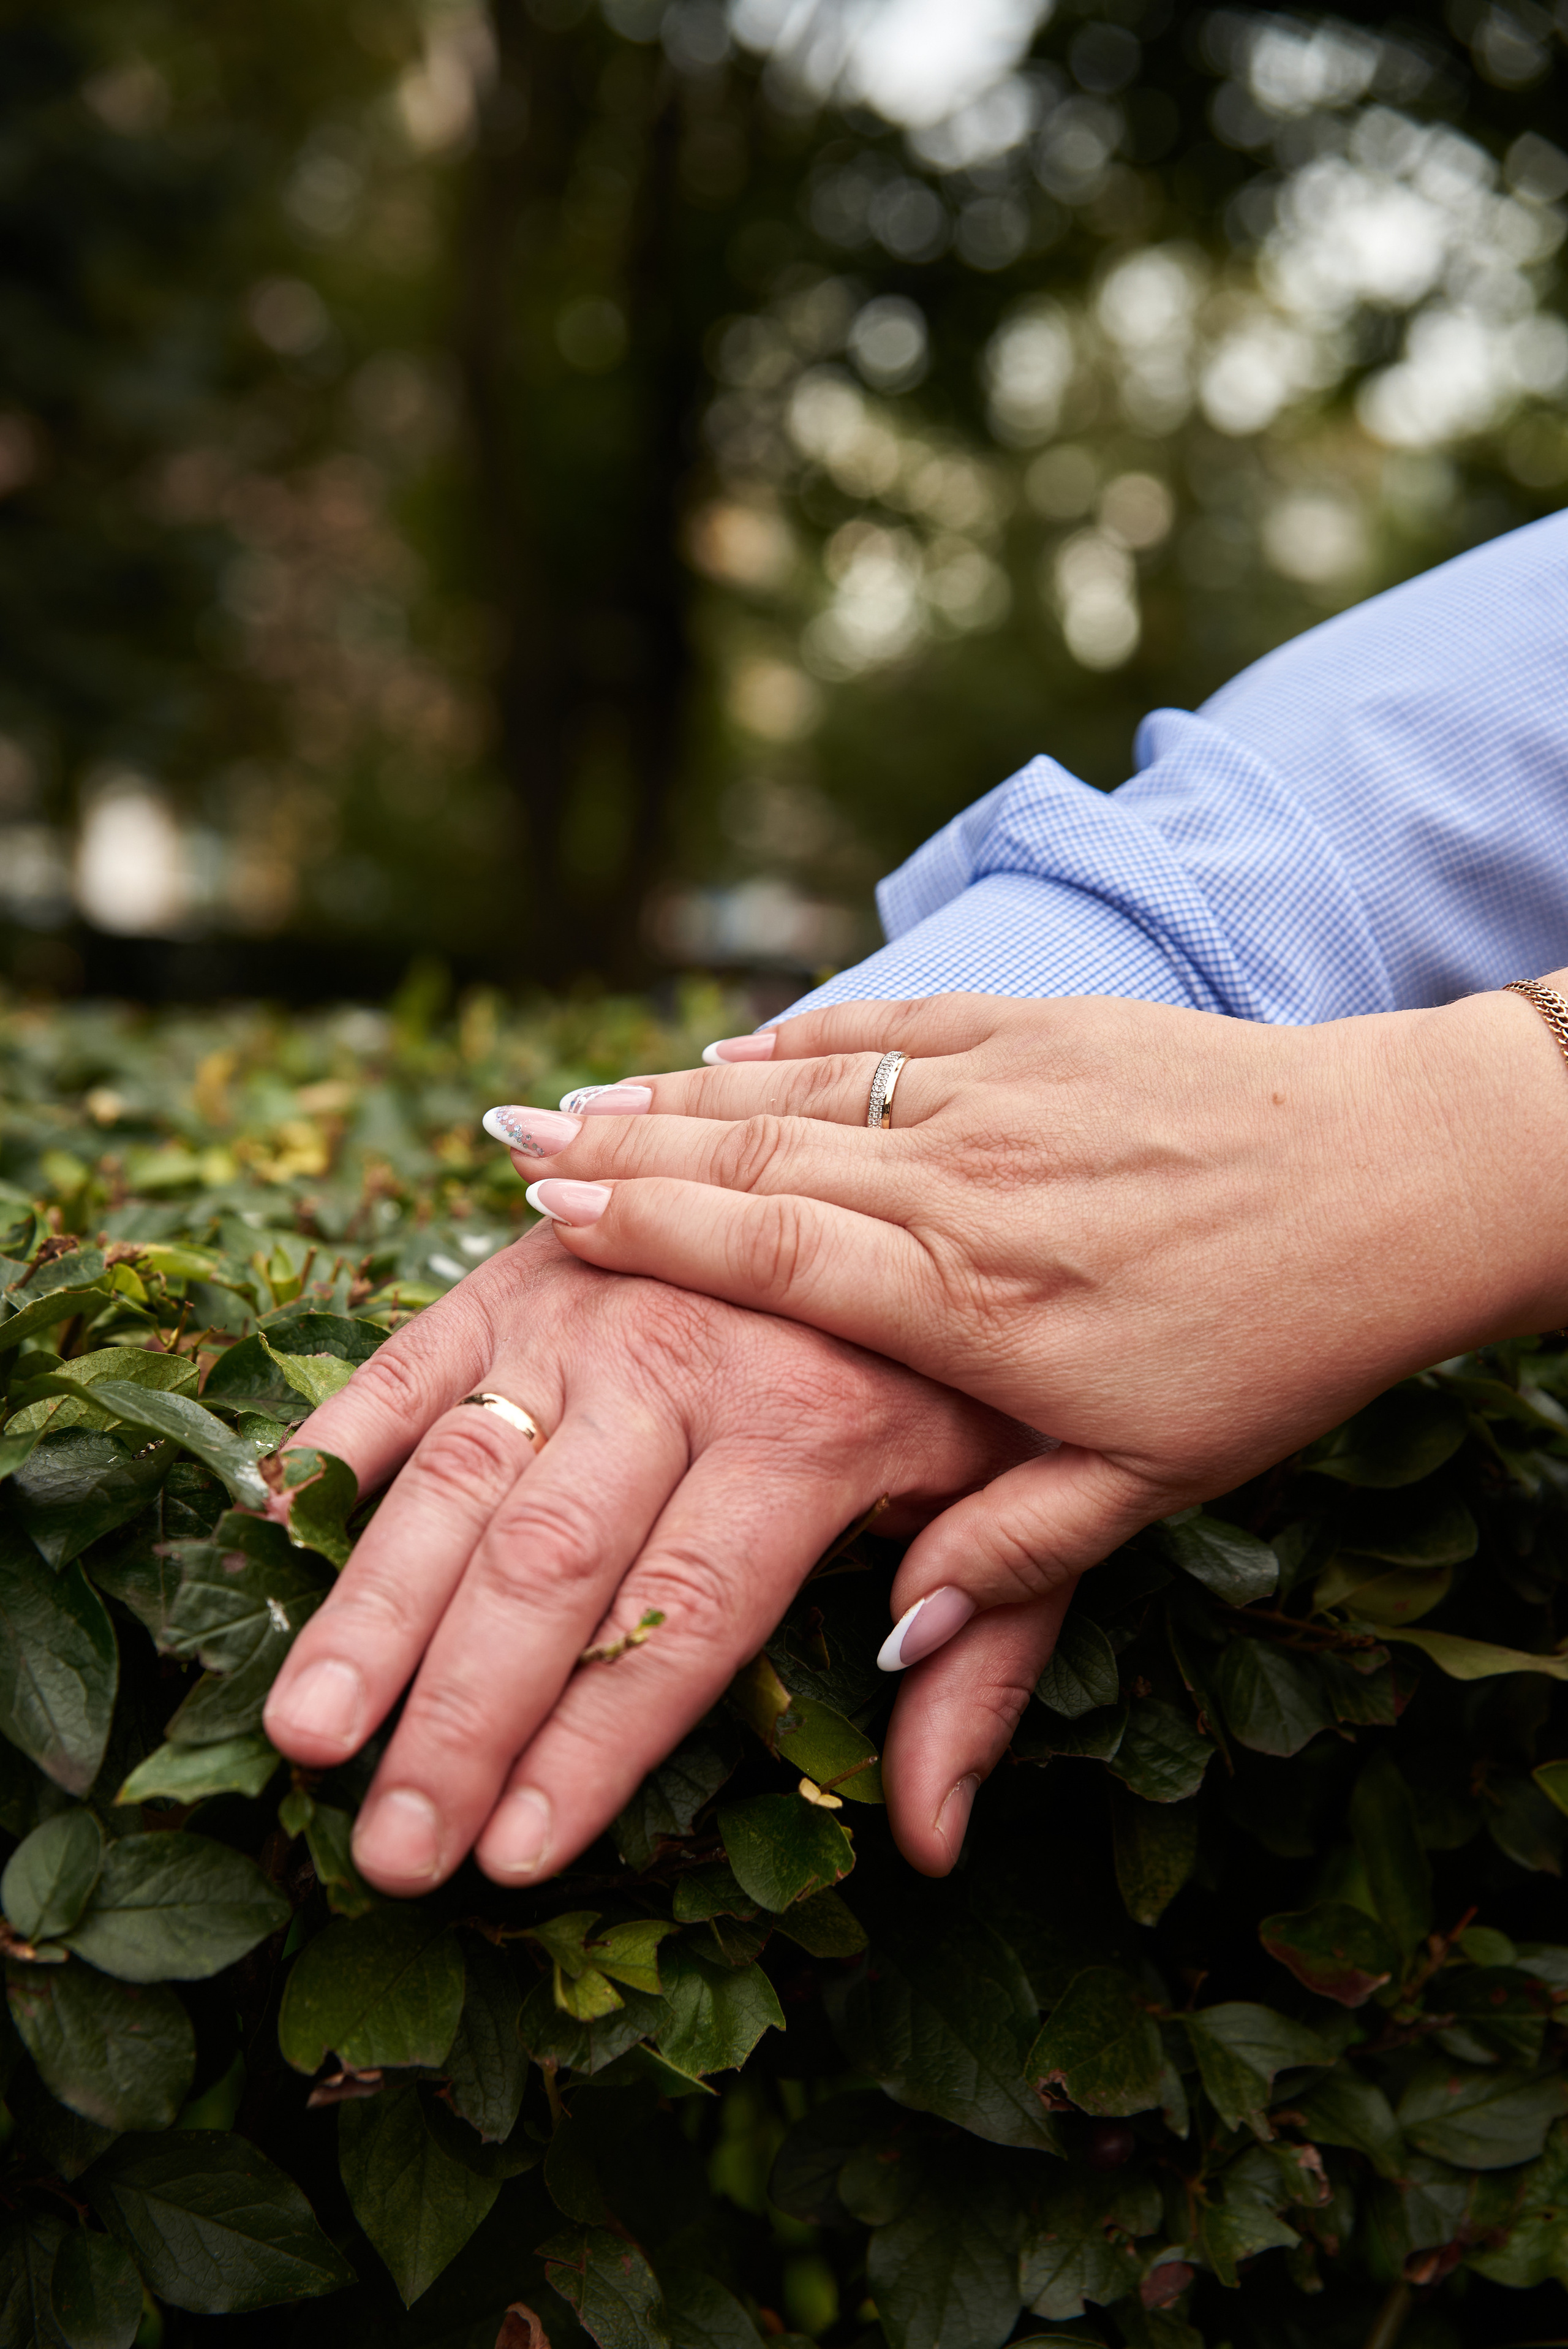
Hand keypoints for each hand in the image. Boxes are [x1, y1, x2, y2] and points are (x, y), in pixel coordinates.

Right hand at [262, 1234, 1056, 1890]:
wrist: (935, 1145)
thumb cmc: (986, 1346)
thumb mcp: (1039, 1488)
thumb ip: (983, 1659)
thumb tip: (930, 1842)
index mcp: (814, 1422)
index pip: (685, 1616)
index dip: (599, 1745)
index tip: (518, 1861)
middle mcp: (685, 1357)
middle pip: (551, 1562)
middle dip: (462, 1719)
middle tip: (391, 1853)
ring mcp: (591, 1301)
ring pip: (460, 1472)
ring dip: (372, 1610)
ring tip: (302, 1733)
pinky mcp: (526, 1263)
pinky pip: (413, 1353)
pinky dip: (340, 1432)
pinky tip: (275, 1526)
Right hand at [504, 983, 1567, 1659]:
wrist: (1406, 1181)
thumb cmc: (1277, 1346)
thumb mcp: (1152, 1486)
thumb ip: (1008, 1565)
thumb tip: (892, 1651)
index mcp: (970, 1303)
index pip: (770, 1255)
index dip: (647, 1231)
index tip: (548, 1218)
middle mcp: (960, 1186)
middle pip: (754, 1162)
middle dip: (621, 1159)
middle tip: (512, 1154)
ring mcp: (999, 1094)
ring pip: (802, 1088)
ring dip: (678, 1097)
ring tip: (577, 1107)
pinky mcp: (1043, 1032)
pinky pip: (889, 1031)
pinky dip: (799, 1041)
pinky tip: (727, 1047)